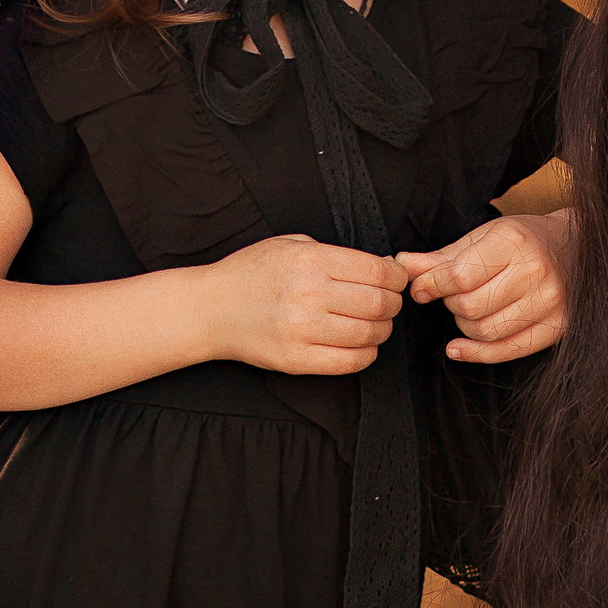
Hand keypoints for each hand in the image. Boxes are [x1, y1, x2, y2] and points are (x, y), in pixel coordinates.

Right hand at [206, 234, 404, 375]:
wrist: (210, 309)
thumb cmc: (251, 274)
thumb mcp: (289, 245)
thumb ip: (335, 254)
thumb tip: (383, 265)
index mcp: (309, 261)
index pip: (376, 271)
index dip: (397, 276)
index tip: (397, 279)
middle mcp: (308, 295)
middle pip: (378, 303)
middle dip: (393, 303)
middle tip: (388, 302)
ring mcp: (302, 330)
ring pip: (370, 334)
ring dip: (382, 329)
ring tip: (374, 322)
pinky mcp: (297, 359)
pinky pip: (351, 362)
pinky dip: (366, 354)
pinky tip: (360, 344)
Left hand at [399, 211, 572, 364]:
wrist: (577, 248)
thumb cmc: (524, 240)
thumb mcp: (482, 238)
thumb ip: (441, 257)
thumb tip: (401, 266)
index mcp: (514, 241)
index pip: (459, 276)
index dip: (432, 286)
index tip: (421, 289)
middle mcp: (536, 271)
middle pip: (470, 306)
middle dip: (452, 304)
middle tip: (454, 295)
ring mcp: (550, 302)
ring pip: (485, 331)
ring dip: (465, 326)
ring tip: (469, 310)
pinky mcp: (558, 327)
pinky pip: (507, 351)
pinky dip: (476, 353)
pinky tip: (458, 348)